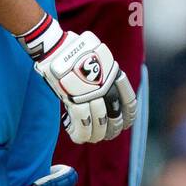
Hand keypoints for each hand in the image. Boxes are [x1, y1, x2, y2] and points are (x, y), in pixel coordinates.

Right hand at [21, 17, 137, 143]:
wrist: (57, 46)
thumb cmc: (74, 49)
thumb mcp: (98, 56)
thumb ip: (104, 73)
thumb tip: (104, 91)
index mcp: (113, 73)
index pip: (128, 99)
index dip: (129, 115)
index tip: (126, 124)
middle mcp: (105, 84)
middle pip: (115, 114)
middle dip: (113, 128)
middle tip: (109, 135)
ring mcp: (90, 92)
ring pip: (99, 121)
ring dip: (97, 133)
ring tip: (94, 138)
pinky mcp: (73, 98)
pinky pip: (82, 122)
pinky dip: (81, 133)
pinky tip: (80, 138)